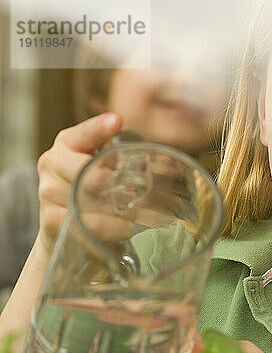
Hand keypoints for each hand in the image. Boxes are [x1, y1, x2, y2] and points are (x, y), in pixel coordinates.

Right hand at [37, 113, 123, 256]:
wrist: (65, 231)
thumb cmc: (90, 194)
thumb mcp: (103, 169)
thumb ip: (118, 158)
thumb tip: (143, 162)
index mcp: (68, 144)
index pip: (86, 133)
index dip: (100, 128)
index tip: (117, 121)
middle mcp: (52, 163)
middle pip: (91, 172)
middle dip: (117, 187)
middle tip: (133, 198)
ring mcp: (47, 191)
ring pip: (92, 199)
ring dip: (120, 211)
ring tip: (129, 216)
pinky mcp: (51, 219)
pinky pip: (90, 223)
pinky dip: (112, 228)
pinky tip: (122, 228)